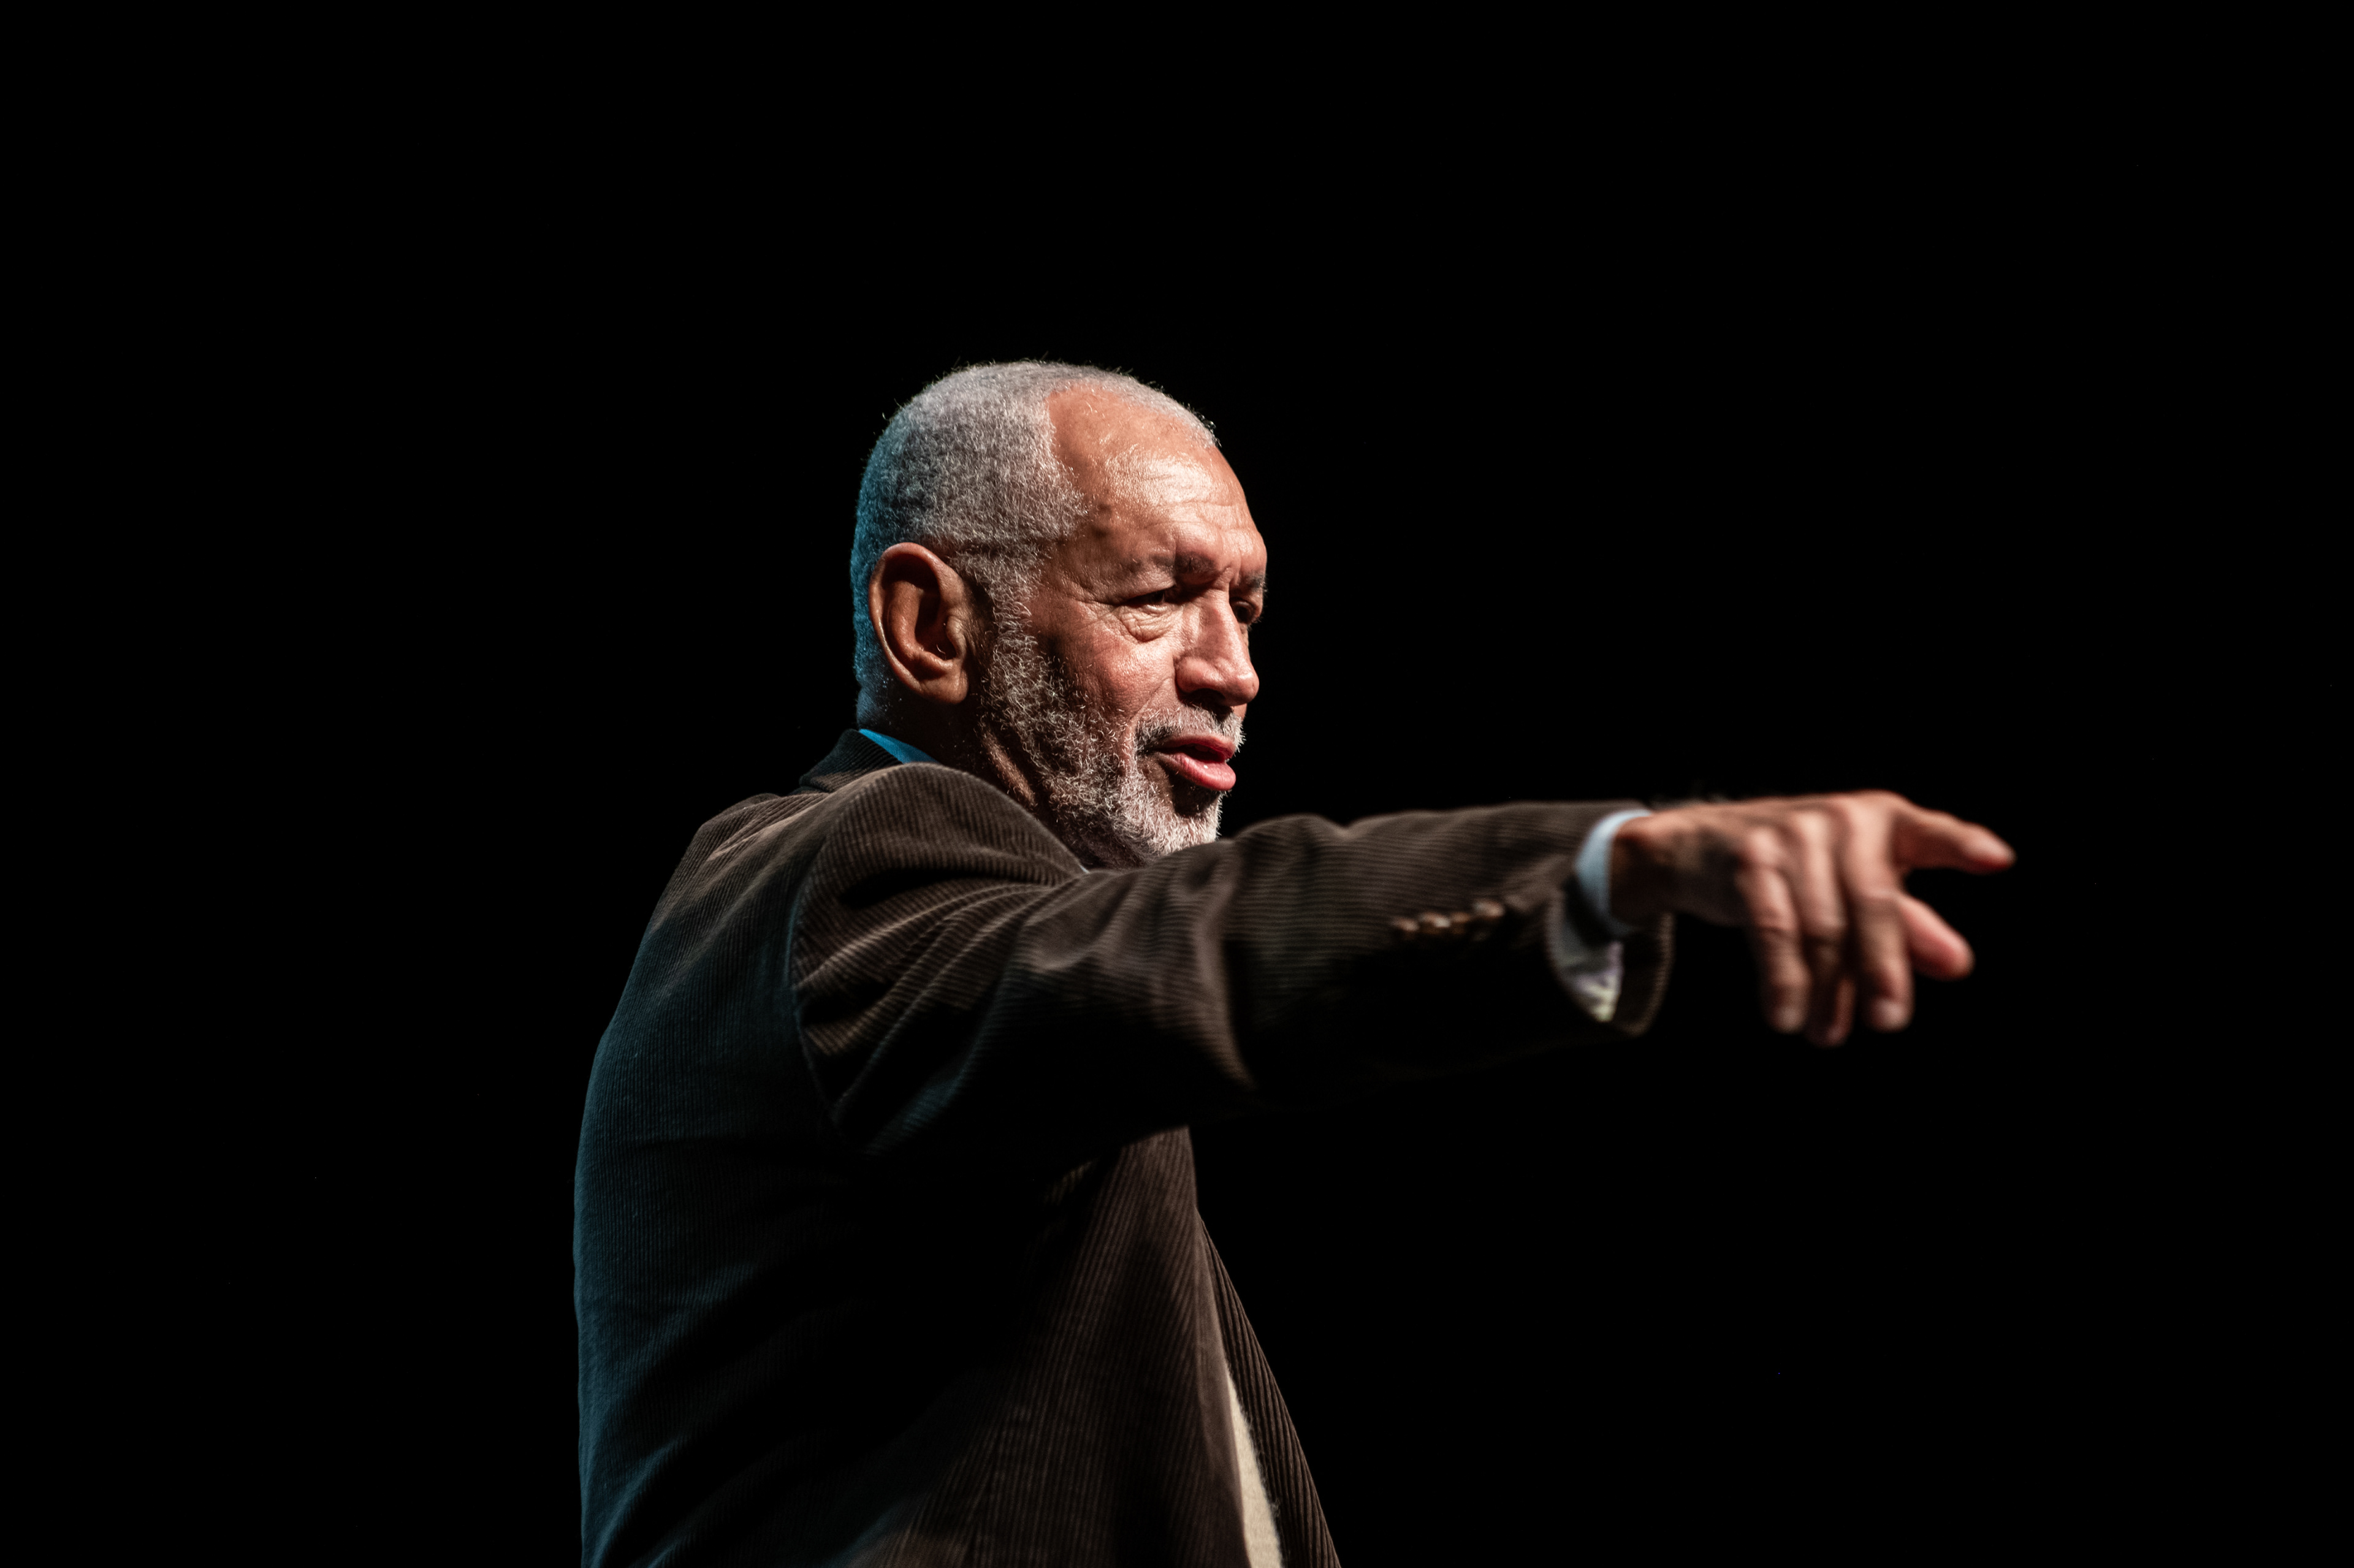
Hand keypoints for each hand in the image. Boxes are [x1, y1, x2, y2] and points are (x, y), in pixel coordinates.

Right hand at [1609, 792, 2013, 1046]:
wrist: (1703, 844)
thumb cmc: (1803, 869)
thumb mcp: (1859, 890)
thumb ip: (1909, 926)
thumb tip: (1956, 964)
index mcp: (1884, 820)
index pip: (1930, 832)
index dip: (1962, 845)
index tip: (1998, 861)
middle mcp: (1843, 819)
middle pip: (1873, 902)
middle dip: (1882, 968)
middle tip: (1888, 1021)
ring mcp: (1792, 834)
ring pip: (1821, 925)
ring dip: (1826, 990)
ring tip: (1828, 1033)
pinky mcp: (1749, 859)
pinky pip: (1773, 928)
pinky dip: (1782, 978)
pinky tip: (1785, 1014)